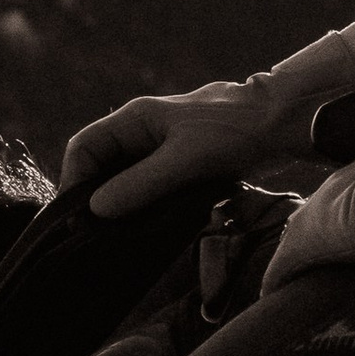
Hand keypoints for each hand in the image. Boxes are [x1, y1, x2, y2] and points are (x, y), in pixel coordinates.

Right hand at [59, 78, 299, 218]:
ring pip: (124, 178)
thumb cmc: (233, 133)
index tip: (75, 217)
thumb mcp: (184, 161)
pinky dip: (143, 205)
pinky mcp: (180, 162)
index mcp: (135, 119)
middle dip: (94, 197)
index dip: (73, 180)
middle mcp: (142, 130)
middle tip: (94, 234)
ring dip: (120, 204)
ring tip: (118, 236)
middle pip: (101, 165)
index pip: (85, 146)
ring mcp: (161, 146)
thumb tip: (96, 208)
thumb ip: (141, 184)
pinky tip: (147, 228)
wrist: (281, 122)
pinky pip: (149, 185)